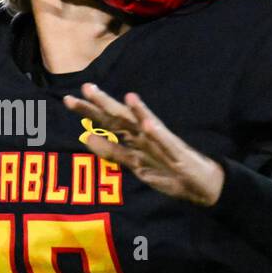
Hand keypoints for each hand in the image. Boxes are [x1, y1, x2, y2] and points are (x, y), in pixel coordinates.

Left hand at [63, 83, 224, 206]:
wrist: (202, 184)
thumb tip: (86, 136)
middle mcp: (144, 136)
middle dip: (103, 105)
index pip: (107, 122)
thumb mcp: (134, 164)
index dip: (89, 111)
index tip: (69, 99)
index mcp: (134, 138)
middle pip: (120, 119)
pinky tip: (147, 123)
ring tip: (123, 96)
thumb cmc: (167, 171)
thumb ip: (112, 151)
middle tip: (85, 88)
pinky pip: (165, 143)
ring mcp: (160, 144)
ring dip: (133, 111)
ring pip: (143, 126)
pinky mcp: (177, 153)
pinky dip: (156, 133)